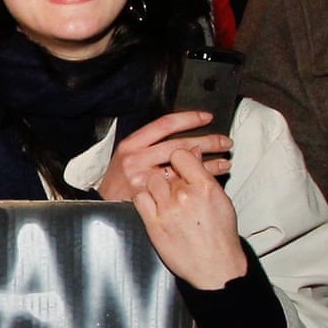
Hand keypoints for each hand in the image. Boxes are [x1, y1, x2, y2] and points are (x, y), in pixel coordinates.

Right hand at [98, 110, 230, 201]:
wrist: (102, 209)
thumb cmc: (119, 184)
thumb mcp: (128, 157)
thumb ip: (153, 147)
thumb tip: (190, 144)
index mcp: (131, 144)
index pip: (164, 125)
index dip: (189, 119)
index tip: (207, 117)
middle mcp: (135, 159)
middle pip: (178, 145)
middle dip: (207, 142)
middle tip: (225, 142)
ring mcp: (142, 179)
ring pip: (182, 167)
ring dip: (209, 163)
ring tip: (226, 161)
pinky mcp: (150, 197)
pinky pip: (180, 186)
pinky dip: (199, 182)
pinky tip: (213, 178)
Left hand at [133, 147, 246, 288]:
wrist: (215, 266)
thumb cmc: (220, 235)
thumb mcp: (220, 199)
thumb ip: (204, 174)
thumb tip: (193, 152)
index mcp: (204, 187)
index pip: (180, 154)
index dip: (179, 158)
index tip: (179, 165)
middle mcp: (184, 196)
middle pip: (165, 169)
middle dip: (169, 176)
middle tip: (175, 187)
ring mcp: (166, 210)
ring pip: (150, 181)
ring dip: (156, 186)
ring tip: (165, 198)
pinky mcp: (153, 224)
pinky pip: (139, 198)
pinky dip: (144, 198)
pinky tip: (153, 204)